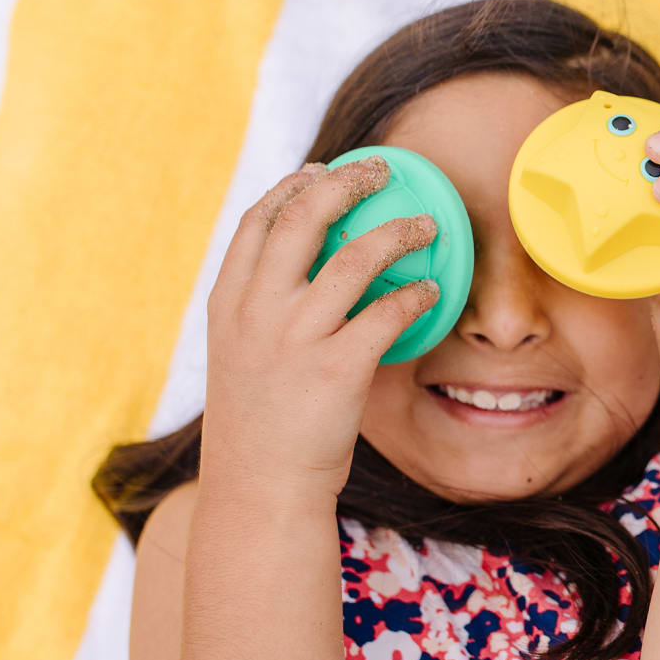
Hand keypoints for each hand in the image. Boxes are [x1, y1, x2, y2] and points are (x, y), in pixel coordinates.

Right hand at [200, 157, 440, 501]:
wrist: (259, 490)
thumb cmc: (258, 425)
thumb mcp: (238, 356)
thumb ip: (260, 310)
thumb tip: (307, 269)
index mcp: (227, 303)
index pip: (257, 221)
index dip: (292, 185)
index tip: (320, 170)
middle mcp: (257, 311)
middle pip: (303, 217)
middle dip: (346, 182)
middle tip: (381, 169)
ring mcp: (295, 338)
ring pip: (354, 256)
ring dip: (397, 231)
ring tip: (427, 225)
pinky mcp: (336, 368)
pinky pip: (388, 311)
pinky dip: (415, 293)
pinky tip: (431, 289)